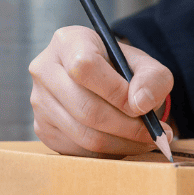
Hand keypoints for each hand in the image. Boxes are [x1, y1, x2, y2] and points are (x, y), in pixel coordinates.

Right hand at [29, 25, 174, 156]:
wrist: (102, 82)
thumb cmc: (121, 70)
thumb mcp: (145, 65)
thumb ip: (152, 79)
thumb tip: (140, 105)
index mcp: (68, 42)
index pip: (84, 67)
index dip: (116, 92)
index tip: (141, 107)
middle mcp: (44, 69)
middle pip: (84, 108)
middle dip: (126, 127)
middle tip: (154, 134)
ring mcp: (39, 101)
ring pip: (83, 134)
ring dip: (122, 143)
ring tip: (145, 140)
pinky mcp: (42, 128)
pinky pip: (77, 150)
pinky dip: (107, 153)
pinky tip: (124, 143)